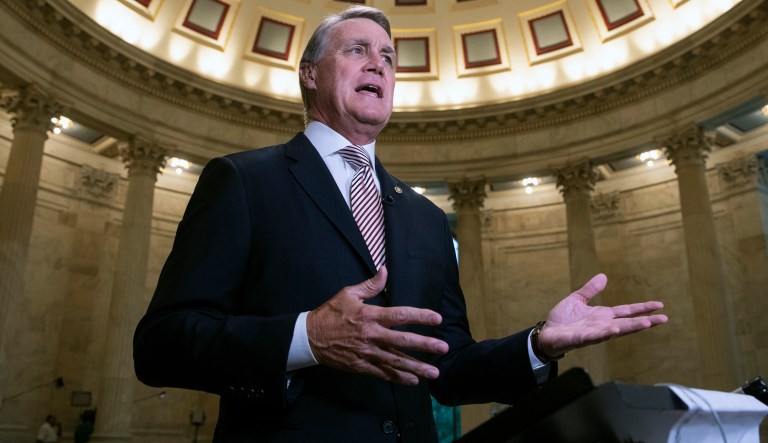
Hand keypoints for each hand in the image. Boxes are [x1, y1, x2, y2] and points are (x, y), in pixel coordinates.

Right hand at [307, 265, 448, 385]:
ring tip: (434, 372)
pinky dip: (398, 377)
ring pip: (395, 361)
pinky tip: (413, 381)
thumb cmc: (330, 313)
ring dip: (416, 367)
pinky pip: (382, 373)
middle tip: (444, 347)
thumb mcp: (348, 294)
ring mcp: (366, 352)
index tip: (437, 318)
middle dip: (425, 344)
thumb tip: (385, 270)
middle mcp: (370, 335)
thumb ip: (370, 284)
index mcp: (369, 315)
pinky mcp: (360, 366)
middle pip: (402, 340)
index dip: (419, 316)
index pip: (399, 315)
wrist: (309, 337)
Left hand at [538, 274, 667, 358]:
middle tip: (665, 319)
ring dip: (631, 328)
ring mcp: (594, 333)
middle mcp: (603, 325)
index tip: (660, 306)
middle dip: (646, 321)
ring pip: (616, 330)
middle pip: (628, 323)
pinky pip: (596, 337)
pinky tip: (615, 329)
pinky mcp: (582, 339)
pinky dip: (606, 333)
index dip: (643, 308)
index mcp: (603, 315)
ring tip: (647, 323)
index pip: (627, 311)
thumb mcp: (577, 299)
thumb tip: (603, 276)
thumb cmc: (563, 318)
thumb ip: (590, 290)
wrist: (547, 333)